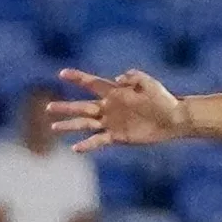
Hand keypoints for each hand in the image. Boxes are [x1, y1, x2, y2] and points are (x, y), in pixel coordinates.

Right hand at [52, 67, 191, 151]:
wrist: (174, 119)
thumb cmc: (163, 99)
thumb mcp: (149, 83)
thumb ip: (134, 77)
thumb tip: (118, 79)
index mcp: (114, 92)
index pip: (92, 83)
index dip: (77, 78)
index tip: (62, 73)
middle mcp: (109, 107)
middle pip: (82, 106)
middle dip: (65, 107)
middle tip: (48, 107)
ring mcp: (112, 123)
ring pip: (85, 124)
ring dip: (70, 125)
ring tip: (54, 127)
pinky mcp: (118, 136)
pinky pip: (98, 141)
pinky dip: (87, 144)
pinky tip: (75, 147)